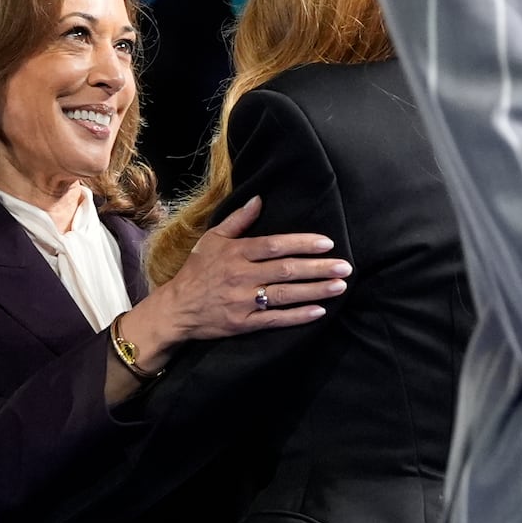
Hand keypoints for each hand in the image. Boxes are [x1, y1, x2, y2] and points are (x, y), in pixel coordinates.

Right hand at [150, 196, 350, 341]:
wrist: (176, 309)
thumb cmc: (196, 271)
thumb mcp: (212, 239)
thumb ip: (238, 220)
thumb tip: (259, 199)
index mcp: (237, 253)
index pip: (275, 245)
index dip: (302, 243)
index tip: (327, 243)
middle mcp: (242, 275)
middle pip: (286, 270)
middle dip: (318, 268)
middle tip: (344, 267)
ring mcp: (243, 301)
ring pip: (285, 294)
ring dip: (315, 290)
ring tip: (339, 286)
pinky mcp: (244, 323)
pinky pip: (275, 319)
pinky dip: (298, 316)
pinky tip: (319, 311)